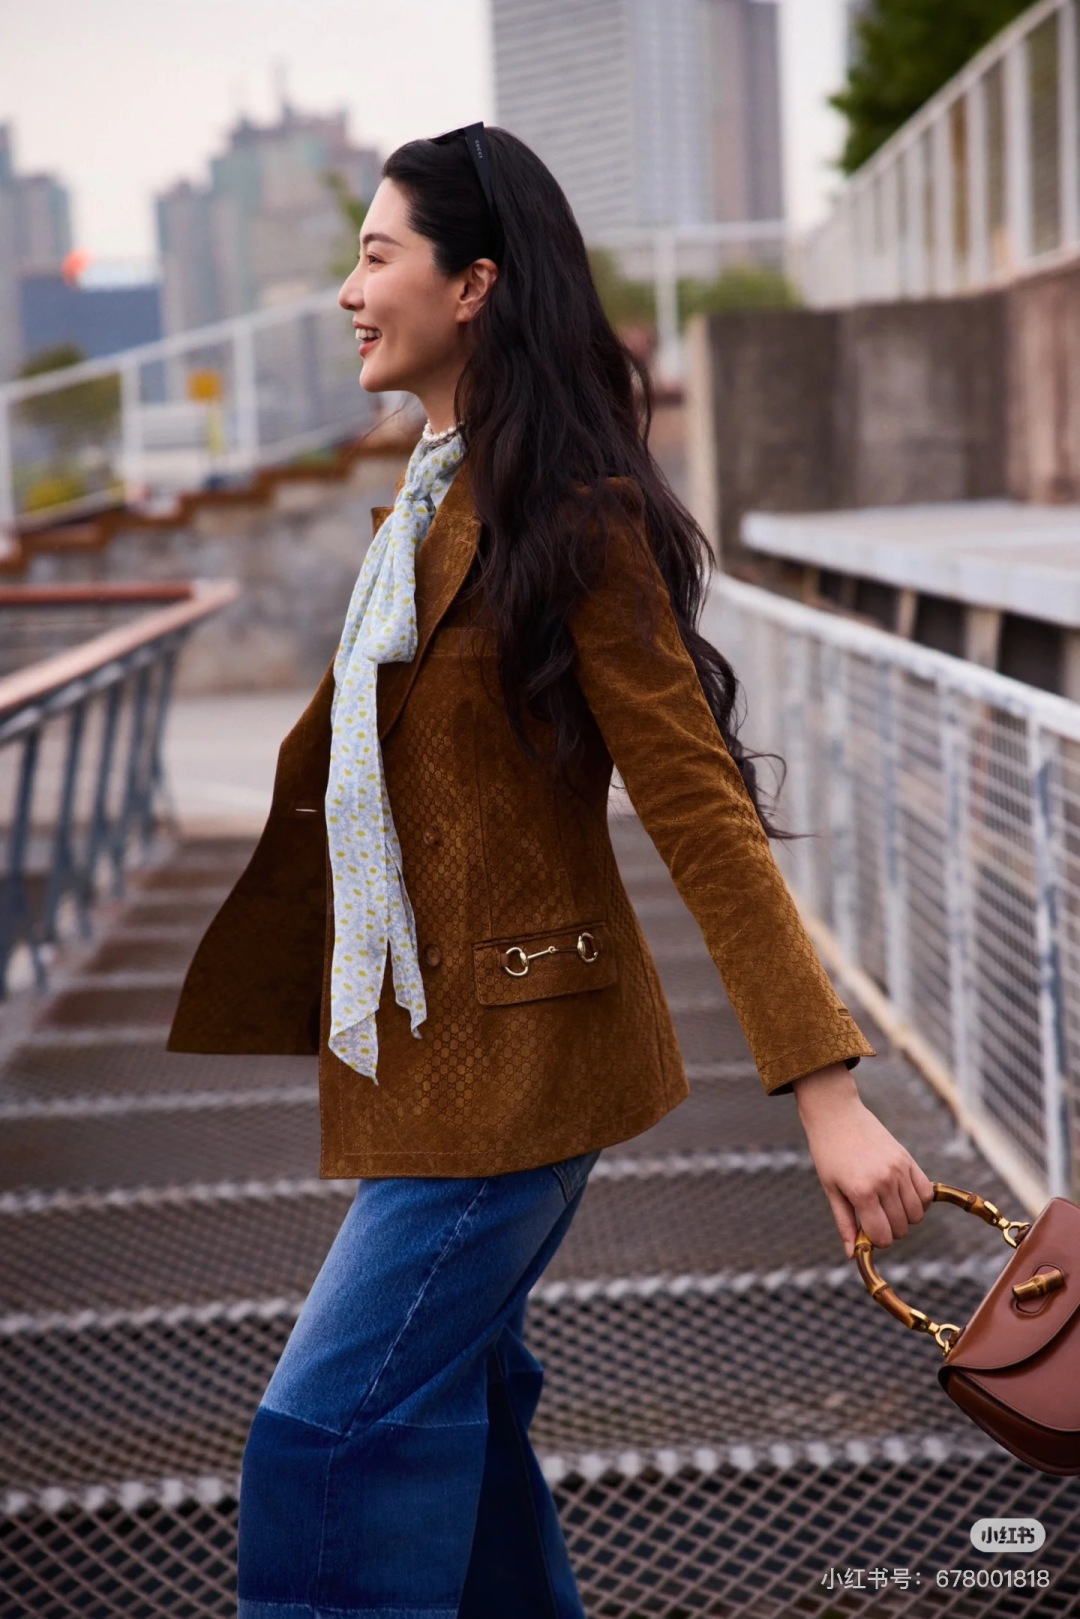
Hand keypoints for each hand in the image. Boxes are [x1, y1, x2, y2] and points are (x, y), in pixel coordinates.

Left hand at [793, 1066, 935, 1259]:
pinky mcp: (908, 1159)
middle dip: (888, 1231)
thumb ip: (844, 1223)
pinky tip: (901, 1196)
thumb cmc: (827, 1153)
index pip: (882, 1236)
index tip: (866, 1233)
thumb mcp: (830, 1189)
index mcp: (862, 1192)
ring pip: (917, 1214)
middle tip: (873, 1217)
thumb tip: (851, 1255)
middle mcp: (885, 1182)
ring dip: (904, 1218)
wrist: (836, 1114)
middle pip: (901, 1228)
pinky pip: (926, 1193)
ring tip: (886, 1206)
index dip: (875, 1241)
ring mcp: (899, 1170)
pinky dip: (919, 1202)